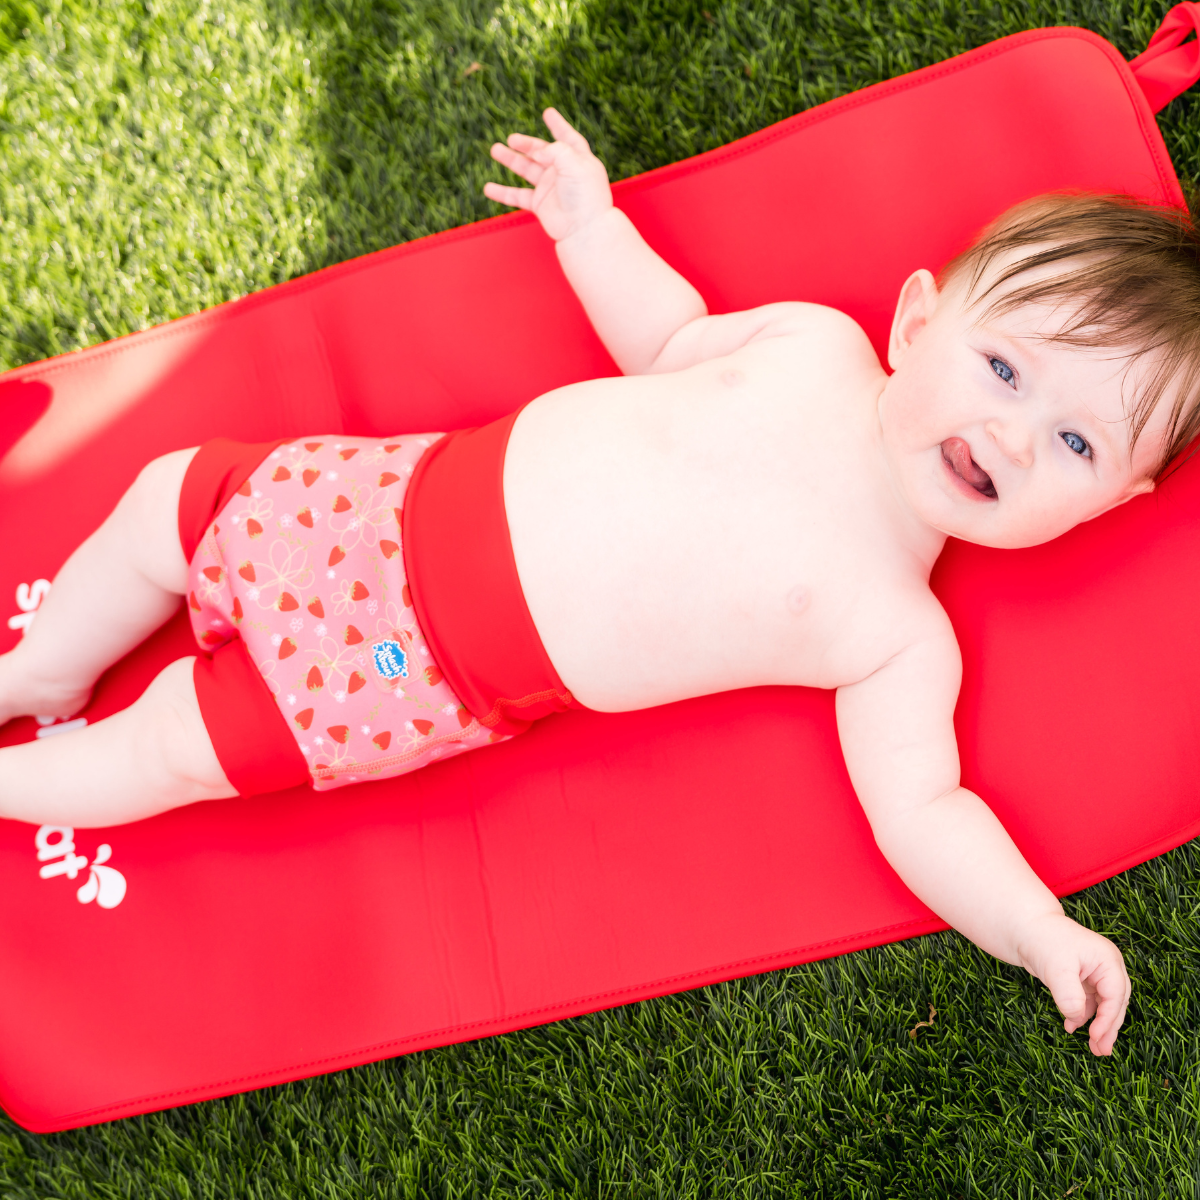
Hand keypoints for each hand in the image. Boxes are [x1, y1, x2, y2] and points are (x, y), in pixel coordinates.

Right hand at [483, 108, 612, 242]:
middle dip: (526, 144)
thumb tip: (538, 152)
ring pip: (527, 169)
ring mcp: (551, 188)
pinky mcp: (541, 204)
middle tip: (511, 139)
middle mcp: (564, 172)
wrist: (583, 229)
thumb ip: (555, 150)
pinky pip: (518, 196)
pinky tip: (488, 188)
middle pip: (542, 152)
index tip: (548, 113)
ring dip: (511, 160)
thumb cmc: (585, 196)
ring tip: (495, 150)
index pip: (567, 138)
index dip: (558, 125)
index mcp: (578, 160)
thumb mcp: (574, 163)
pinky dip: (503, 192)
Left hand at [1017, 912, 1130, 1055]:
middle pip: (1115, 1003)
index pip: (1115, 996)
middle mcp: (1106, 967)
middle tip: (1101, 1051)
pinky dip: (1082, 1015)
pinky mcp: (1082, 979)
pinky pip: (1088, 1002)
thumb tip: (1076, 1018)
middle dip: (1108, 1028)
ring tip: (1093, 1048)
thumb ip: (1069, 994)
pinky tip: (1071, 1026)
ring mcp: (1095, 973)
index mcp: (1107, 960)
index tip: (1095, 1037)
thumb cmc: (1042, 941)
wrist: (1024, 927)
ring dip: (1098, 1025)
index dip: (1108, 1019)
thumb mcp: (1056, 968)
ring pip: (1104, 1005)